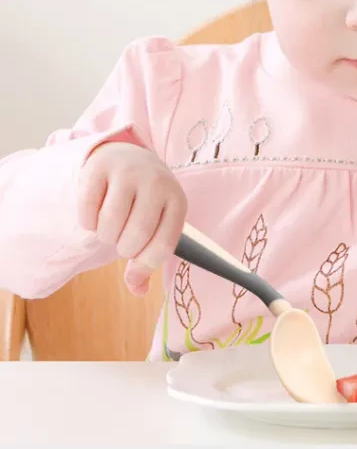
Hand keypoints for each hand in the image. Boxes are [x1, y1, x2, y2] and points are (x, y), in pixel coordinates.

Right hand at [77, 142, 187, 295]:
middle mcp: (157, 183)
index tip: (133, 261)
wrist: (128, 158)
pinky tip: (94, 214)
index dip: (143, 264)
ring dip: (104, 236)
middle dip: (122, 248)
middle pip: (135, 236)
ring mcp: (129, 172)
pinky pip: (87, 210)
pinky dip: (87, 221)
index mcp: (177, 202)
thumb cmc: (144, 201)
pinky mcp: (100, 167)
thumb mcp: (156, 225)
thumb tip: (138, 289)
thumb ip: (147, 258)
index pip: (162, 247)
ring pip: (109, 225)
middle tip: (121, 238)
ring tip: (109, 227)